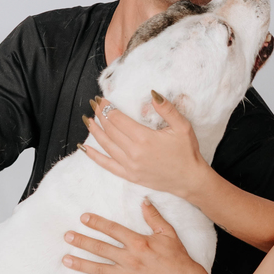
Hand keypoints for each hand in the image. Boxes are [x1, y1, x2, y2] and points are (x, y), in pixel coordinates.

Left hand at [63, 200, 221, 273]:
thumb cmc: (178, 258)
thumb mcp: (168, 234)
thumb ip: (154, 217)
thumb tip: (144, 200)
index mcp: (139, 243)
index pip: (113, 230)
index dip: (97, 223)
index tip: (83, 218)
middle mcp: (131, 259)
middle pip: (101, 249)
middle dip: (82, 242)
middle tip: (67, 236)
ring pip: (100, 270)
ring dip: (82, 264)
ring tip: (66, 259)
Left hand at [81, 94, 208, 201]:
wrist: (189, 180)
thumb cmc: (186, 152)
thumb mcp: (182, 126)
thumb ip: (167, 109)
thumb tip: (152, 93)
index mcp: (144, 138)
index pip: (118, 119)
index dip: (107, 107)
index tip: (101, 98)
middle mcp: (133, 152)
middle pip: (110, 130)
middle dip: (99, 115)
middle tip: (93, 104)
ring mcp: (129, 166)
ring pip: (106, 145)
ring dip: (94, 131)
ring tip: (87, 119)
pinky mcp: (129, 175)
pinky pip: (106, 165)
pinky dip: (94, 156)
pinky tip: (84, 148)